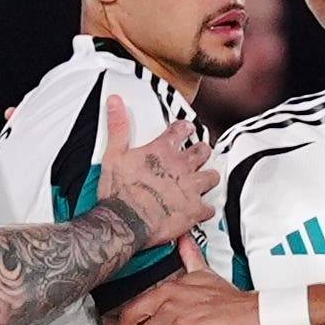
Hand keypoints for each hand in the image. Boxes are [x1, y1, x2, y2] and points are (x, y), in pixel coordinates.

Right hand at [94, 94, 217, 248]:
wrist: (124, 221)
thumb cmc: (119, 193)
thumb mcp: (113, 154)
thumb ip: (118, 127)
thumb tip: (115, 103)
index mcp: (162, 151)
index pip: (180, 130)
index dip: (185, 128)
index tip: (185, 129)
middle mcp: (180, 167)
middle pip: (202, 151)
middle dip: (201, 151)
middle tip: (198, 154)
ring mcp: (189, 188)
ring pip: (212, 177)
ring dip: (209, 177)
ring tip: (205, 179)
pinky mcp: (194, 210)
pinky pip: (209, 208)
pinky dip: (205, 209)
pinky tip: (201, 210)